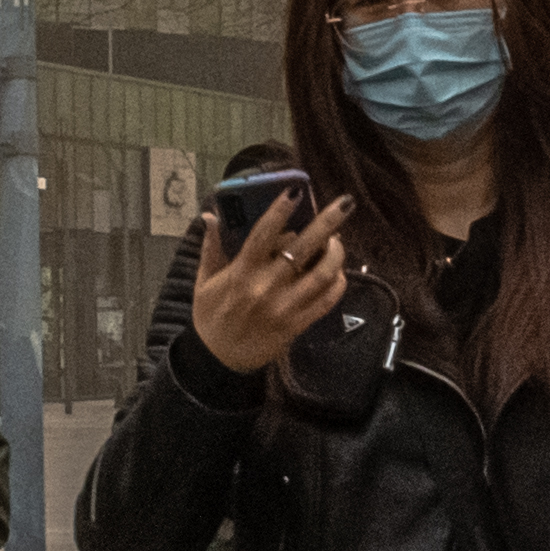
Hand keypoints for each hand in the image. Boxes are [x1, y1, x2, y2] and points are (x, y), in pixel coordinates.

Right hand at [184, 186, 353, 375]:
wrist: (217, 360)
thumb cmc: (211, 316)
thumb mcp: (204, 281)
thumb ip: (211, 247)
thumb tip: (210, 216)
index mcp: (241, 272)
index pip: (263, 235)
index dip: (281, 211)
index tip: (297, 190)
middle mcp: (265, 287)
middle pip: (301, 249)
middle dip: (326, 224)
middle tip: (345, 204)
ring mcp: (284, 307)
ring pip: (320, 275)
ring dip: (335, 254)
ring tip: (339, 240)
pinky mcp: (297, 325)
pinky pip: (325, 302)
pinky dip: (336, 284)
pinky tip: (338, 272)